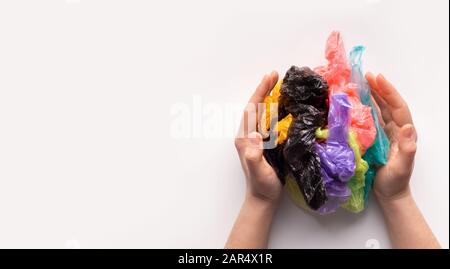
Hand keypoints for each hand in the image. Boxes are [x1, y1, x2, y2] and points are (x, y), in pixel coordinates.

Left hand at [226, 71, 281, 248]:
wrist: (262, 198)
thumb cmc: (261, 186)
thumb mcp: (258, 171)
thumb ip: (253, 155)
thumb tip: (255, 134)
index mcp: (245, 138)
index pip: (251, 109)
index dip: (260, 92)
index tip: (270, 78)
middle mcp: (247, 135)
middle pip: (255, 106)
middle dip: (264, 89)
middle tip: (275, 74)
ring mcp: (254, 138)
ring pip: (260, 112)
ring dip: (268, 96)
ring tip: (278, 83)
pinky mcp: (262, 142)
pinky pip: (267, 120)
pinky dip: (273, 108)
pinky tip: (282, 104)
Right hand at [366, 73, 416, 200]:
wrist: (389, 193)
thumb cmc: (395, 181)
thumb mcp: (402, 167)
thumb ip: (407, 149)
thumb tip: (408, 128)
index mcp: (404, 133)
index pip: (398, 107)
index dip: (389, 92)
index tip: (378, 78)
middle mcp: (396, 129)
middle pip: (388, 103)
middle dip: (379, 88)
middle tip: (366, 74)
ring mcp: (385, 132)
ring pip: (379, 108)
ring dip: (371, 94)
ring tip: (360, 82)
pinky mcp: (376, 137)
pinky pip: (371, 118)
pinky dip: (364, 107)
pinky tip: (356, 101)